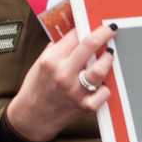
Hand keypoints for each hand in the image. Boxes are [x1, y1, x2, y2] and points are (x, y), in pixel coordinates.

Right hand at [6, 23, 117, 141]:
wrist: (32, 117)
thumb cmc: (36, 88)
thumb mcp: (40, 63)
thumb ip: (57, 48)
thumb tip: (74, 32)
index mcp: (51, 60)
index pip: (74, 35)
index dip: (86, 26)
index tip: (92, 24)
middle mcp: (63, 74)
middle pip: (89, 45)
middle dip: (103, 33)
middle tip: (109, 30)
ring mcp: (75, 91)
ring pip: (100, 69)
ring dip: (107, 58)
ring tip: (107, 54)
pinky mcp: (84, 106)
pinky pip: (104, 92)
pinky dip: (105, 87)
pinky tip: (101, 83)